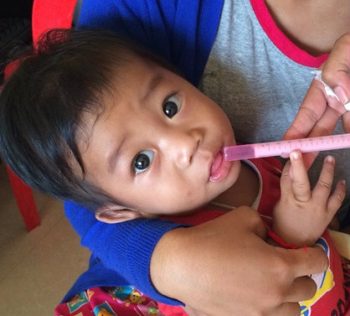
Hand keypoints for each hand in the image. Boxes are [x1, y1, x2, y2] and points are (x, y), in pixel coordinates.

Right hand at [150, 206, 328, 315]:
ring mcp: (261, 312)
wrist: (180, 265)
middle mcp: (276, 294)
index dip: (314, 252)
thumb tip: (267, 237)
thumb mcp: (243, 218)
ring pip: (293, 309)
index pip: (316, 262)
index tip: (305, 250)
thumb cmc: (212, 239)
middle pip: (308, 288)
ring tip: (270, 283)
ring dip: (288, 295)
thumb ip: (264, 225)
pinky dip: (270, 306)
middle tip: (282, 263)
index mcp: (280, 266)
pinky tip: (253, 294)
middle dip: (300, 273)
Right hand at [273, 151, 345, 245]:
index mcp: (287, 201)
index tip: (292, 152)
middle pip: (301, 182)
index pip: (286, 179)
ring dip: (327, 172)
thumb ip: (286, 188)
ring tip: (330, 159)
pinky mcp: (328, 214)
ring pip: (323, 187)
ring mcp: (317, 208)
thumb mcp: (280, 204)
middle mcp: (302, 203)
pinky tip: (341, 181)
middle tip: (300, 152)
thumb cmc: (284, 221)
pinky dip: (340, 190)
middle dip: (300, 167)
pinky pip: (337, 200)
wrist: (296, 243)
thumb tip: (292, 170)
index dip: (289, 166)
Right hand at [284, 33, 349, 167]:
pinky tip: (346, 143)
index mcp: (325, 88)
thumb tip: (339, 95)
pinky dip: (348, 136)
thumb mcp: (347, 48)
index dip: (295, 133)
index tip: (285, 149)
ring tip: (321, 163)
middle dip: (309, 148)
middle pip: (320, 129)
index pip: (307, 114)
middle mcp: (336, 101)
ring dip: (333, 146)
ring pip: (342, 131)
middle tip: (300, 167)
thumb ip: (337, 69)